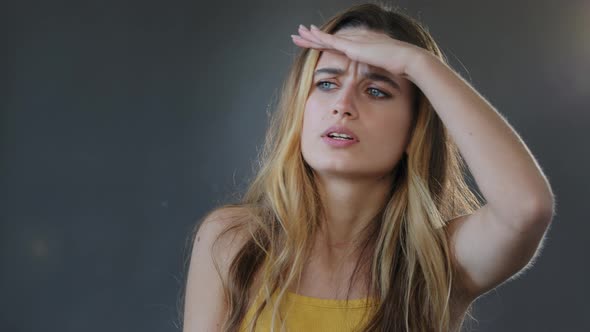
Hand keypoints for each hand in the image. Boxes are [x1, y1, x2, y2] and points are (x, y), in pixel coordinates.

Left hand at [291, 24, 426, 79]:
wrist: (407, 61)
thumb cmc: (401, 71)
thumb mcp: (386, 76)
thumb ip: (379, 79)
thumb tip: (378, 90)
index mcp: (362, 48)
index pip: (339, 46)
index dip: (326, 44)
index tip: (315, 42)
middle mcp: (356, 42)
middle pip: (329, 40)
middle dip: (314, 37)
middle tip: (300, 33)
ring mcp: (354, 42)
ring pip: (326, 38)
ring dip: (311, 35)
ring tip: (298, 32)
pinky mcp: (352, 46)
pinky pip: (330, 40)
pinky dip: (318, 37)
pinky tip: (309, 33)